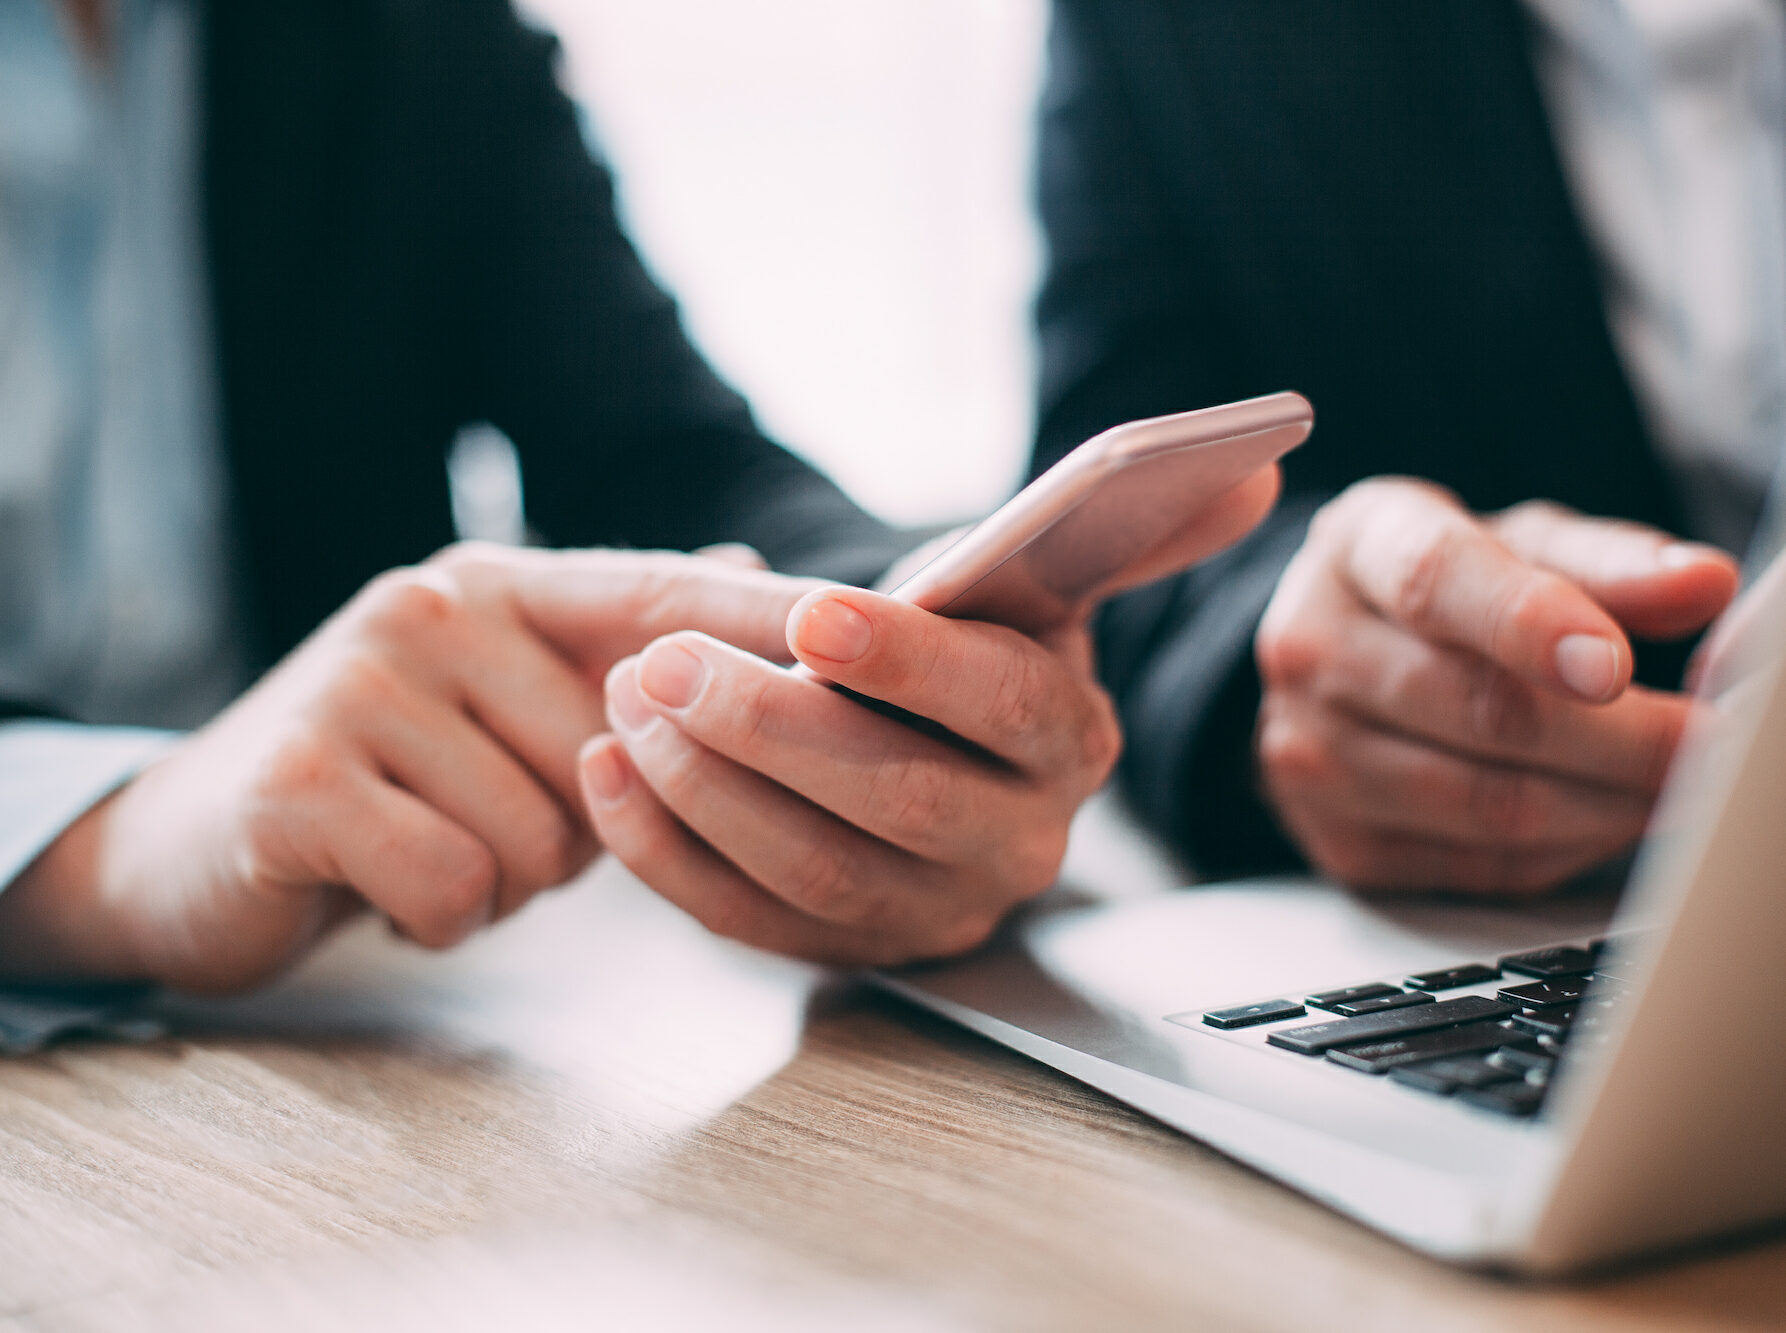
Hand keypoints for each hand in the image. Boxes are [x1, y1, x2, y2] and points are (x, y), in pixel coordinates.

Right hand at [0, 545, 818, 992]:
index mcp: (506, 585)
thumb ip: (621, 649)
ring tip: (435, 842)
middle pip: (622, 757)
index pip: (670, 596)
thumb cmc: (395, 781)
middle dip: (585, 827)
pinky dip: (443, 914)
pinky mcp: (308, 779)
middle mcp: (440, 606)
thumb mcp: (511, 704)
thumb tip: (747, 568)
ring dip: (512, 879)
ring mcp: (366, 681)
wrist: (200, 844)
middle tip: (488, 815)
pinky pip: (464, 884)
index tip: (893, 630)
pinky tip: (390, 885)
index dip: (781, 619)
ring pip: (550, 833)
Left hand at [577, 467, 1281, 964]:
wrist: (931, 742)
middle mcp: (1018, 846)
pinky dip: (666, 852)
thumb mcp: (1040, 582)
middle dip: (772, 730)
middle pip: (896, 802)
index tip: (810, 611)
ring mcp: (930, 913)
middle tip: (666, 661)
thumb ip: (1132, 524)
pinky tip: (609, 771)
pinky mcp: (846, 952)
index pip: (1002, 707)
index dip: (908, 662)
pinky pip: (748, 920)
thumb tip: (1253, 462)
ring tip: (628, 700)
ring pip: (814, 870)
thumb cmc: (972, 647)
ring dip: (704, 788)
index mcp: (1069, 743)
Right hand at [1254, 479, 1738, 893]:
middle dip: (1623, 738)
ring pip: (1489, 804)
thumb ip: (1609, 562)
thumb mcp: (1516, 542)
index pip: (1435, 583)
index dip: (1528, 625)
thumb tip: (1704, 582)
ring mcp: (1311, 754)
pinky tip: (1611, 814)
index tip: (1613, 665)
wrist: (1328, 660)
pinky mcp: (1339, 842)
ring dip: (1611, 805)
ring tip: (1683, 784)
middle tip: (1715, 741)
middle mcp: (1313, 649)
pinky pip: (1483, 864)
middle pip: (1479, 710)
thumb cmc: (1442, 591)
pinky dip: (1570, 849)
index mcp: (1359, 546)